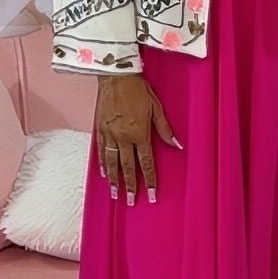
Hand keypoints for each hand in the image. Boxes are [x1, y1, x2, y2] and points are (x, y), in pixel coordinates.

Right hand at [96, 75, 181, 204]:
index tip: (151, 195)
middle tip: (131, 202)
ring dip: (114, 180)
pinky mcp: (100, 129)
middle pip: (128, 167)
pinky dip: (102, 163)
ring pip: (112, 162)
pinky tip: (104, 173)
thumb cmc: (138, 89)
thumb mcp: (156, 107)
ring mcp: (110, 134)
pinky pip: (101, 150)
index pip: (146, 163)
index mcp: (139, 134)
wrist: (116, 76)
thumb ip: (165, 129)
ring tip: (115, 194)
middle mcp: (124, 138)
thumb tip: (177, 145)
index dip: (149, 181)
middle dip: (130, 186)